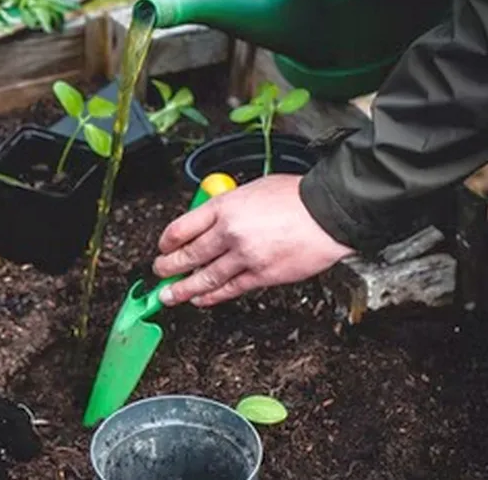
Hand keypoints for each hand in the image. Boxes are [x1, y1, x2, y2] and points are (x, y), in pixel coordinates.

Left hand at [153, 174, 353, 306]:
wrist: (329, 212)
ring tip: (169, 295)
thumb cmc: (295, 197)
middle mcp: (229, 232)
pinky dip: (211, 296)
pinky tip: (200, 299)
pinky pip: (229, 289)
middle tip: (159, 273)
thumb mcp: (251, 189)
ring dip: (182, 290)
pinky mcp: (262, 275)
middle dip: (167, 268)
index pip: (181, 228)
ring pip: (204, 278)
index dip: (166, 242)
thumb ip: (226, 206)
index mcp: (224, 206)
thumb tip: (207, 222)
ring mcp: (245, 256)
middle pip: (188, 255)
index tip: (162, 248)